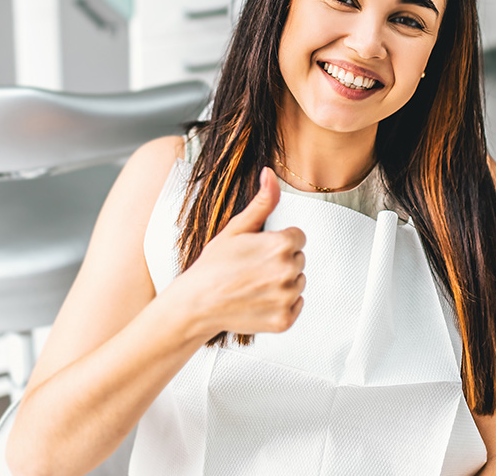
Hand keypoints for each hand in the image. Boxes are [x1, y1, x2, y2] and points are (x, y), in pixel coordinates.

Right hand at [175, 167, 305, 336]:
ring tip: (254, 285)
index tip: (258, 251)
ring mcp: (287, 298)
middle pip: (299, 259)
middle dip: (280, 262)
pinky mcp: (285, 320)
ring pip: (298, 283)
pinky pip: (296, 306)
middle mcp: (288, 271)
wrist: (196, 304)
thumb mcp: (236, 228)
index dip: (277, 242)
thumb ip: (262, 202)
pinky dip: (282, 305)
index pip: (298, 237)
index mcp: (281, 244)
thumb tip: (270, 174)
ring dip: (282, 284)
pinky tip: (259, 301)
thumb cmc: (213, 266)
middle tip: (252, 269)